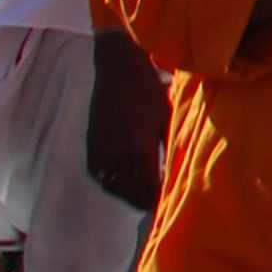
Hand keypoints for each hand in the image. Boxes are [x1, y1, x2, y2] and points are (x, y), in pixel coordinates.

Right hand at [85, 30, 168, 209]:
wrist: (117, 70)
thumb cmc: (150, 91)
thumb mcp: (169, 119)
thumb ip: (172, 150)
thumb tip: (180, 176)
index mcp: (135, 151)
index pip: (149, 192)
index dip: (162, 200)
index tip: (175, 201)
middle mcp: (113, 158)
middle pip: (132, 196)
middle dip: (150, 199)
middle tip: (166, 197)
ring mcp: (98, 156)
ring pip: (117, 190)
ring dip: (134, 193)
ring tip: (152, 188)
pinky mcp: (91, 151)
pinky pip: (105, 180)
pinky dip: (120, 184)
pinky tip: (134, 178)